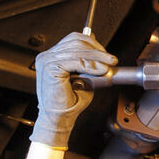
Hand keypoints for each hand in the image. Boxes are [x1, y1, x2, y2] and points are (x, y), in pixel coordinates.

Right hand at [30, 32, 117, 147]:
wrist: (58, 118)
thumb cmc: (69, 102)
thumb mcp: (83, 77)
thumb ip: (87, 64)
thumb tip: (100, 52)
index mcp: (52, 56)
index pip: (74, 39)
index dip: (92, 43)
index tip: (105, 53)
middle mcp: (47, 56)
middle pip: (76, 43)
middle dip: (97, 50)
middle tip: (111, 60)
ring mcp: (47, 61)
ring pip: (78, 51)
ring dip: (97, 58)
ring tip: (108, 66)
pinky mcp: (50, 68)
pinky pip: (75, 62)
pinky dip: (91, 66)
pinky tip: (100, 70)